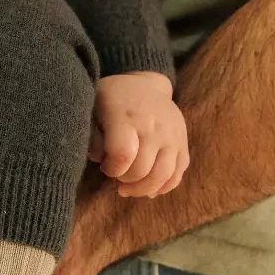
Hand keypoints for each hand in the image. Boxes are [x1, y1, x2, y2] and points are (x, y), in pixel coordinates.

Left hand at [89, 71, 188, 197]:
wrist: (145, 84)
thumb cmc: (112, 99)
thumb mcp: (92, 107)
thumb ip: (91, 136)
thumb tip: (101, 160)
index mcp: (127, 117)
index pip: (123, 155)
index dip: (111, 169)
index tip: (105, 166)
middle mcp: (154, 127)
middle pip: (142, 169)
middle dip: (125, 179)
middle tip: (116, 175)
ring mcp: (173, 136)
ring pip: (163, 176)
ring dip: (143, 189)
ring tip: (128, 188)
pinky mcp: (183, 143)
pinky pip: (178, 173)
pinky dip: (163, 187)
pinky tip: (148, 190)